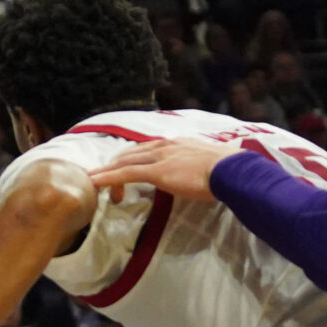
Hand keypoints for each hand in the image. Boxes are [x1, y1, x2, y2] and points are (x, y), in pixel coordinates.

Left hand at [88, 135, 235, 203]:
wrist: (234, 170)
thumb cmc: (230, 171)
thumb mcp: (213, 164)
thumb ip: (203, 166)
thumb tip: (209, 175)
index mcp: (178, 143)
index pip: (148, 148)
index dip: (132, 158)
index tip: (124, 167)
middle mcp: (166, 146)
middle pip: (132, 154)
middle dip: (115, 165)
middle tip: (104, 178)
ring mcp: (160, 157)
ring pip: (125, 162)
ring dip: (107, 172)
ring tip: (92, 180)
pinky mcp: (157, 171)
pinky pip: (125, 173)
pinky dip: (108, 177)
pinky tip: (95, 182)